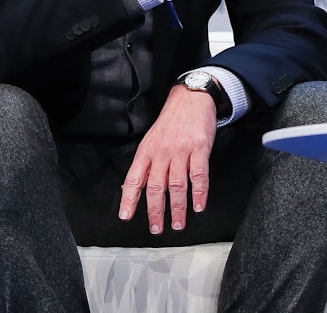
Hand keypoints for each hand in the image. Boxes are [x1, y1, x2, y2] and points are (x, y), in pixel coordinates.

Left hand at [118, 84, 216, 233]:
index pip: (134, 179)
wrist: (192, 98)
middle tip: (157, 229)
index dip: (129, 199)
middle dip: (156, 211)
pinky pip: (199, 175)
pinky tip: (199, 205)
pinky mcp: (200, 148)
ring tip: (179, 224)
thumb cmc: (172, 121)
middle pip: (157, 187)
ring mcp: (182, 150)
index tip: (126, 217)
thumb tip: (134, 189)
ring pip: (178, 184)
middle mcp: (162, 152)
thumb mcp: (152, 139)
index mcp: (147, 151)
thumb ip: (146, 164)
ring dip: (178, 208)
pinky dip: (199, 193)